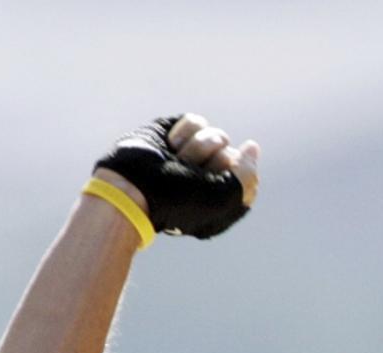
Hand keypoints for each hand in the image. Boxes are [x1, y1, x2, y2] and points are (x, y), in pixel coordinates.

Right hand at [93, 113, 259, 238]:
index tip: (214, 184)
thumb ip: (247, 175)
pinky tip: (171, 145)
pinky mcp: (174, 135)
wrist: (130, 187)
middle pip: (232, 155)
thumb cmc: (176, 200)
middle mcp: (206, 178)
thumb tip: (252, 147)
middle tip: (190, 175)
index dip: (233, 178)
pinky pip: (197, 121)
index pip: (247, 178)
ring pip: (217, 136)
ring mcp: (190, 156)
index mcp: (220, 200)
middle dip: (212, 163)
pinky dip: (185, 132)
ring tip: (177, 161)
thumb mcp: (223, 197)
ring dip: (197, 148)